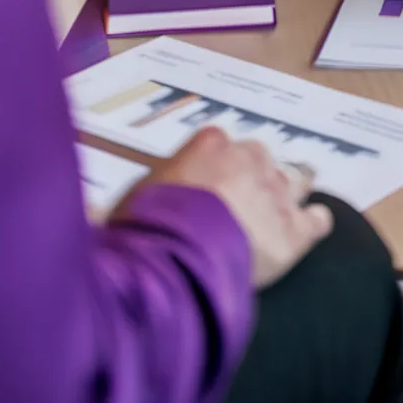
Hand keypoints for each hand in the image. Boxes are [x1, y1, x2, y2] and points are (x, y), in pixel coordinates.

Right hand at [124, 127, 332, 288]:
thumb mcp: (129, 198)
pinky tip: (312, 228)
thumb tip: (85, 203)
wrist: (182, 257)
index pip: (219, 145)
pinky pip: (318, 219)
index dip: (217, 167)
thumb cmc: (148, 225)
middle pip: (260, 160)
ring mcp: (276, 192)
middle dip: (254, 178)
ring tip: (285, 207)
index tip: (209, 185)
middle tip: (242, 204)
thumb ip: (126, 194)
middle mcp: (249, 159)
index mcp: (209, 145)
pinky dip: (315, 223)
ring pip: (296, 180)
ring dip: (290, 192)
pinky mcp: (296, 230)